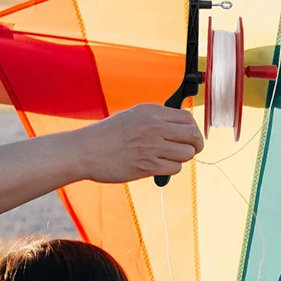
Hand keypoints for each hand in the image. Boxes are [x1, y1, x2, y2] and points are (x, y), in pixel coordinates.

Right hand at [80, 104, 203, 183]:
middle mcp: (154, 127)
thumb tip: (179, 127)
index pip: (187, 118)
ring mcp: (152, 147)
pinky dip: (171, 168)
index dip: (192, 128)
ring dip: (182, 157)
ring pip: (187, 154)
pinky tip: (160, 166)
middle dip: (195, 144)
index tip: (190, 135)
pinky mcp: (147, 166)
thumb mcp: (132, 116)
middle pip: (192, 135)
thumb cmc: (106, 135)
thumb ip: (156, 119)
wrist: (85, 151)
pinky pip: (175, 168)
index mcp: (151, 112)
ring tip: (170, 157)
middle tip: (190, 148)